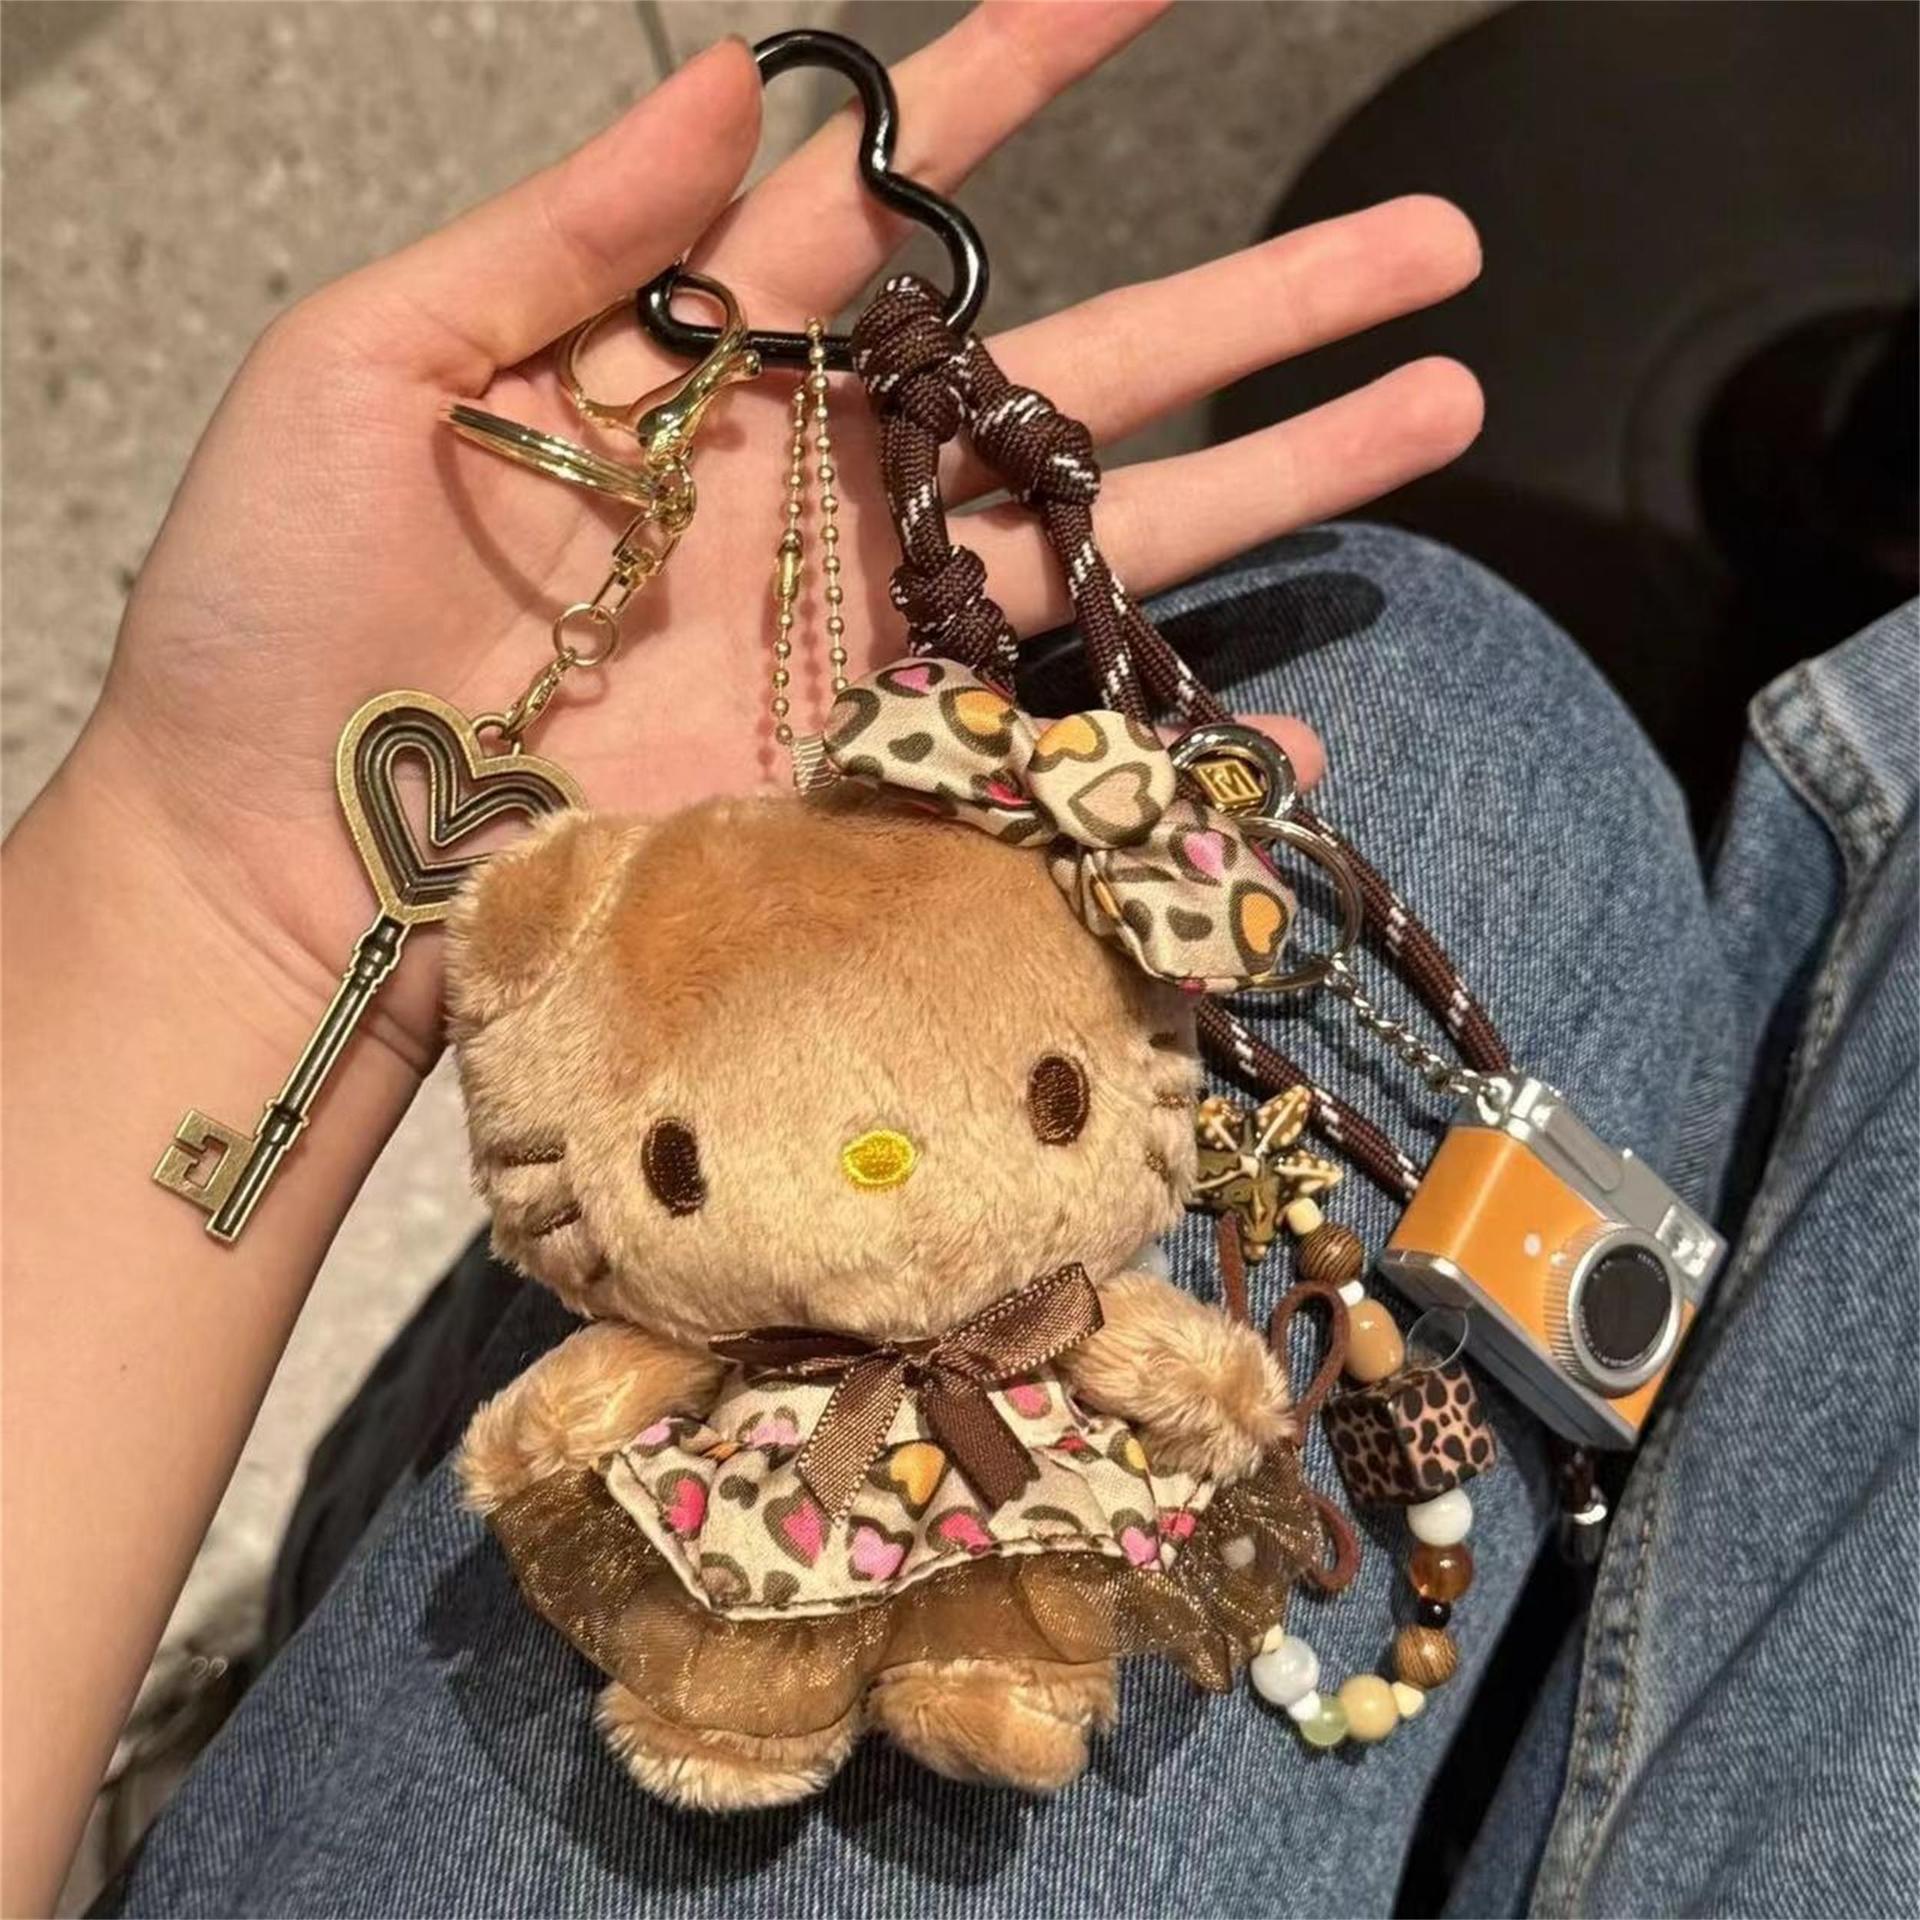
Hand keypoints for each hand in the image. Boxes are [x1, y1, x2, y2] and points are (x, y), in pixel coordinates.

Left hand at [62, 1, 1481, 1071]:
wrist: (278, 858)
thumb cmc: (280, 608)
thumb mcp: (374, 365)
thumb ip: (561, 227)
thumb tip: (723, 81)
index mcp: (712, 367)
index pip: (905, 197)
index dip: (1030, 82)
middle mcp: (824, 496)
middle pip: (1080, 372)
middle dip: (1259, 304)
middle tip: (1432, 242)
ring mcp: (864, 647)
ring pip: (1112, 540)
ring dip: (1284, 476)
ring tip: (1439, 402)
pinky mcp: (872, 782)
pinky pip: (1055, 747)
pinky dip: (1174, 742)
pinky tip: (1298, 721)